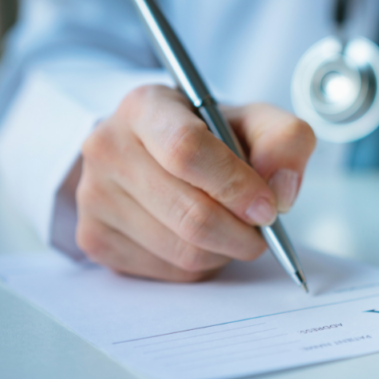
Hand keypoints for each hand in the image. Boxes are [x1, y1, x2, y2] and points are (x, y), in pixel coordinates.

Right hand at [75, 85, 315, 281]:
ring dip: (226, 250)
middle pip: (190, 214)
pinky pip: (169, 272)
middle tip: (263, 229)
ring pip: (183, 251)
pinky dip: (202, 264)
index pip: (186, 151)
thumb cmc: (210, 137)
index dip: (235, 186)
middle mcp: (107, 147)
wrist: (156, 153)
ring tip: (233, 227)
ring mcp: (93, 196)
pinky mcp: (94, 237)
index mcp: (145, 107)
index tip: (268, 207)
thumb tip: (281, 192)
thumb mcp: (254, 122)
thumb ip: (285, 141)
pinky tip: (203, 239)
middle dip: (242, 232)